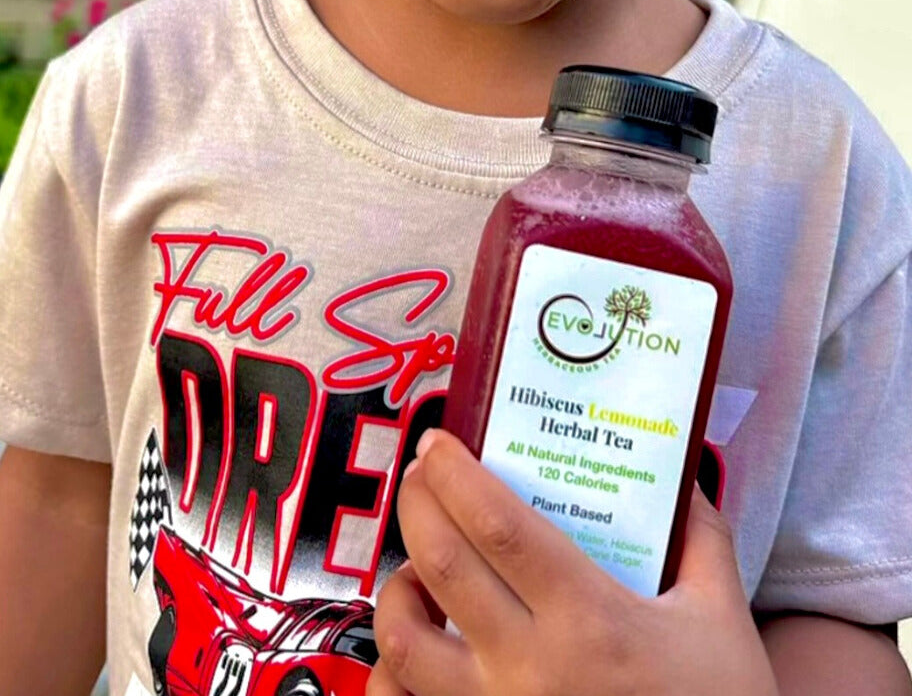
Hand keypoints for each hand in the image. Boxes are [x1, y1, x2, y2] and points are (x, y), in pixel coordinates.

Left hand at [371, 429, 778, 695]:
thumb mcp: (721, 617)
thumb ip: (700, 538)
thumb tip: (678, 475)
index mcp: (590, 618)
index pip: (498, 525)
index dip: (456, 475)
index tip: (438, 442)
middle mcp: (532, 666)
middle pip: (441, 565)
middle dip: (416, 504)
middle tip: (421, 474)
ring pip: (405, 644)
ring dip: (398, 590)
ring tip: (419, 566)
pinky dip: (392, 670)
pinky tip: (414, 644)